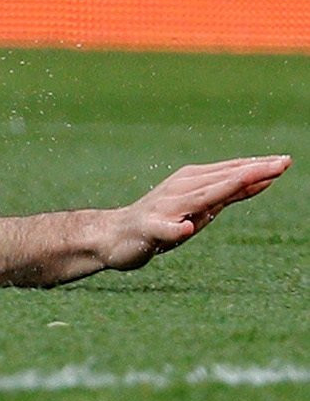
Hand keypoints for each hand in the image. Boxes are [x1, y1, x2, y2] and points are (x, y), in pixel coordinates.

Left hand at [92, 156, 289, 271]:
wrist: (113, 233)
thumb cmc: (134, 239)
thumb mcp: (149, 238)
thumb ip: (169, 232)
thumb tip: (186, 229)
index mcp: (183, 197)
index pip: (225, 184)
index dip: (252, 177)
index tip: (275, 169)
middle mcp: (186, 186)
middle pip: (230, 174)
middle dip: (259, 167)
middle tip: (287, 161)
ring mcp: (186, 185)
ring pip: (226, 174)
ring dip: (251, 168)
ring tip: (277, 163)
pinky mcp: (186, 190)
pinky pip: (219, 181)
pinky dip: (238, 177)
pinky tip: (250, 177)